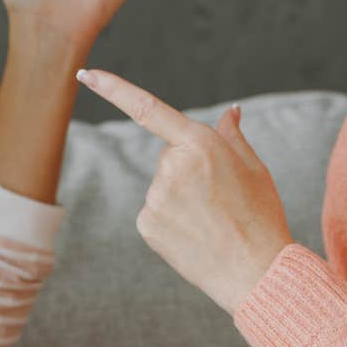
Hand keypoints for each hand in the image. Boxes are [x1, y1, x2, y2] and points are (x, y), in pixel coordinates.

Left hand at [75, 68, 292, 312]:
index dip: (113, 89)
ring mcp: (156, 198)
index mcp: (200, 144)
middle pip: (169, 156)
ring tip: (211, 219)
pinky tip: (195, 234)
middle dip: (188, 168)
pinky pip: (155, 211)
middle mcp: (171, 167)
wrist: (256, 272)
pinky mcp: (147, 225)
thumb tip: (230, 111)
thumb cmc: (261, 216)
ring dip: (181, 196)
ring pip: (162, 185)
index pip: (148, 108)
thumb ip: (232, 136)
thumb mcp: (254, 168)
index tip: (85, 75)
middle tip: (220, 196)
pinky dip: (171, 219)